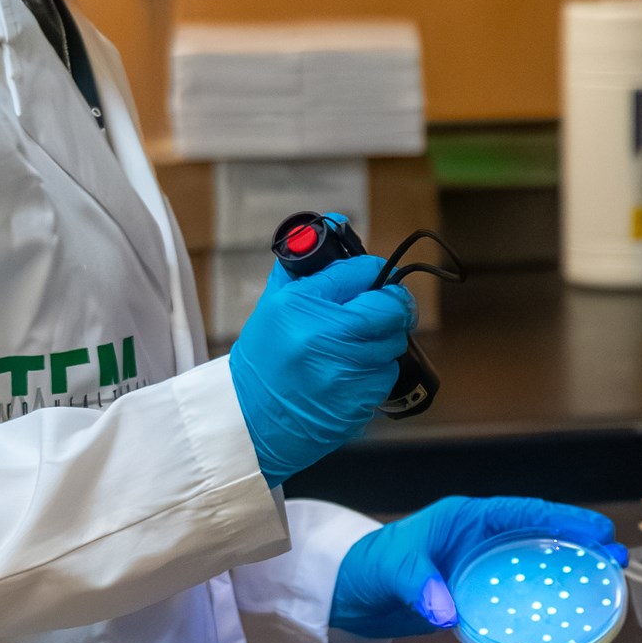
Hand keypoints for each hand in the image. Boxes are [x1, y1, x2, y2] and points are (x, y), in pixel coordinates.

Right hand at [228, 255, 416, 490]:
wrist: (248, 421)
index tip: (372, 278)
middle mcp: (326, 338)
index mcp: (302, 306)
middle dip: (391, 306)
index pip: (362, 272)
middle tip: (379, 309)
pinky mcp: (358, 403)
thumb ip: (306, 266)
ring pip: (394, 344)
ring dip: (381, 343)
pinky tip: (347, 376)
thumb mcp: (273, 305)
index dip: (373, 272)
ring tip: (351, 348)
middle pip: (391, 308)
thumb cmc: (262, 361)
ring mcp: (345, 374)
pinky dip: (374, 374)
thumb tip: (332, 221)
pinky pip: (385, 377)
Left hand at [330, 495, 627, 641]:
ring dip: (566, 571)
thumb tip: (448, 612)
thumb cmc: (366, 567)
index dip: (561, 519)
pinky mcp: (472, 594)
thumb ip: (420, 586)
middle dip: (577, 543)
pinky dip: (538, 600)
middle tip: (616, 557)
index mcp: (464, 519)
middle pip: (537, 536)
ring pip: (531, 565)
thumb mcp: (392, 570)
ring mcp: (477, 567)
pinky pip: (513, 594)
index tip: (595, 530)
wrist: (345, 595)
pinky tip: (563, 614)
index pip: (521, 513)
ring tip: (604, 581)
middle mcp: (477, 539)